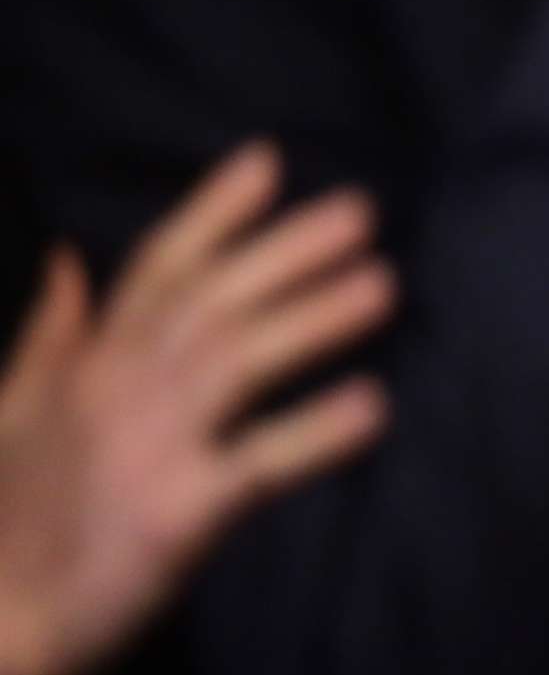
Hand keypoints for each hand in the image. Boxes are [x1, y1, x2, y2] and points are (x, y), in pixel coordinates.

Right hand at [0, 144, 393, 674]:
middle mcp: (116, 389)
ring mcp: (145, 448)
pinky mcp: (174, 515)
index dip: (213, 211)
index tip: (269, 159)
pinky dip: (315, 433)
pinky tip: (373, 407)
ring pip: (239, 362)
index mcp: (84, 364)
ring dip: (315, 318)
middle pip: (214, 300)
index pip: (156, 266)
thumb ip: (49, 334)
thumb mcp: (8, 410)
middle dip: (288, 250)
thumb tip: (69, 257)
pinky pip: (257, 464)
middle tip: (364, 209)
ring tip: (385, 284)